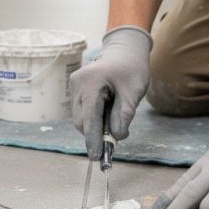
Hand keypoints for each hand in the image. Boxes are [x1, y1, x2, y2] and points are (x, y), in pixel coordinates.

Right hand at [70, 26, 152, 158]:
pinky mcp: (76, 90)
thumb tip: (116, 137)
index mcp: (91, 82)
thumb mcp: (134, 93)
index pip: (90, 117)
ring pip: (81, 118)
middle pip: (82, 120)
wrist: (125, 51)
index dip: (93, 139)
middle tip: (115, 140)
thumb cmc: (131, 69)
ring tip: (114, 118)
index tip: (97, 157)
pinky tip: (107, 111)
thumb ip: (124, 115)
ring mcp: (74, 86)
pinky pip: (82, 111)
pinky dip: (94, 118)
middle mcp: (77, 84)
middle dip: (95, 134)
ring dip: (95, 126)